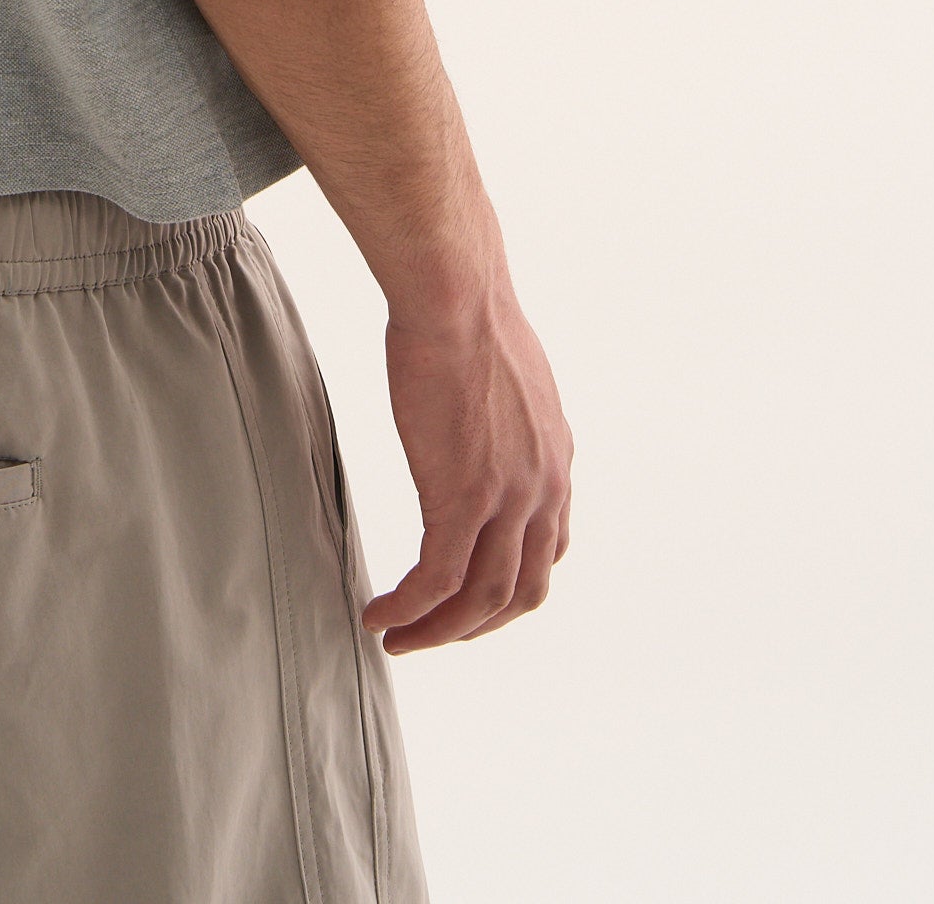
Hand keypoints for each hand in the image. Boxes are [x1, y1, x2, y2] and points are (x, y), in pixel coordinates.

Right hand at [363, 289, 571, 651]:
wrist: (454, 295)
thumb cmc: (465, 313)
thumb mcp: (509, 376)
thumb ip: (507, 418)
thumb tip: (482, 418)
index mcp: (555, 460)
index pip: (548, 551)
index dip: (509, 587)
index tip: (468, 599)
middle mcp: (544, 488)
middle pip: (520, 591)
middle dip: (475, 625)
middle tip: (431, 635)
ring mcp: (508, 497)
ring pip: (481, 598)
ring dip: (438, 630)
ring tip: (397, 638)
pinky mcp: (464, 496)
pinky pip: (437, 579)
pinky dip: (408, 609)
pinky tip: (378, 614)